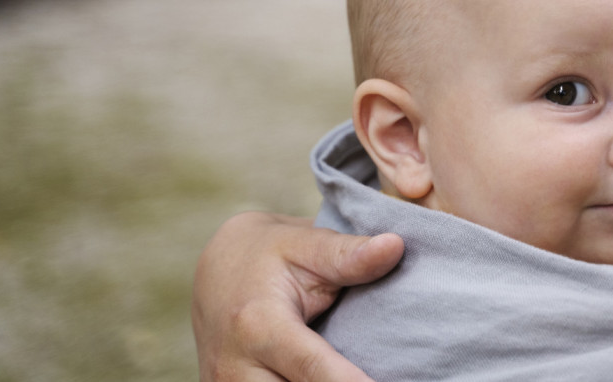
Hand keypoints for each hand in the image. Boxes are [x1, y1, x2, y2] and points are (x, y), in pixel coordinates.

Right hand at [192, 211, 403, 381]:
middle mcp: (236, 367)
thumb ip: (348, 254)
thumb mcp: (305, 245)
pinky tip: (341, 377)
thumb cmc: (269, 256)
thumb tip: (395, 247)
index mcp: (258, 325)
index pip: (313, 368)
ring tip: (368, 375)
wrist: (217, 272)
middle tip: (396, 376)